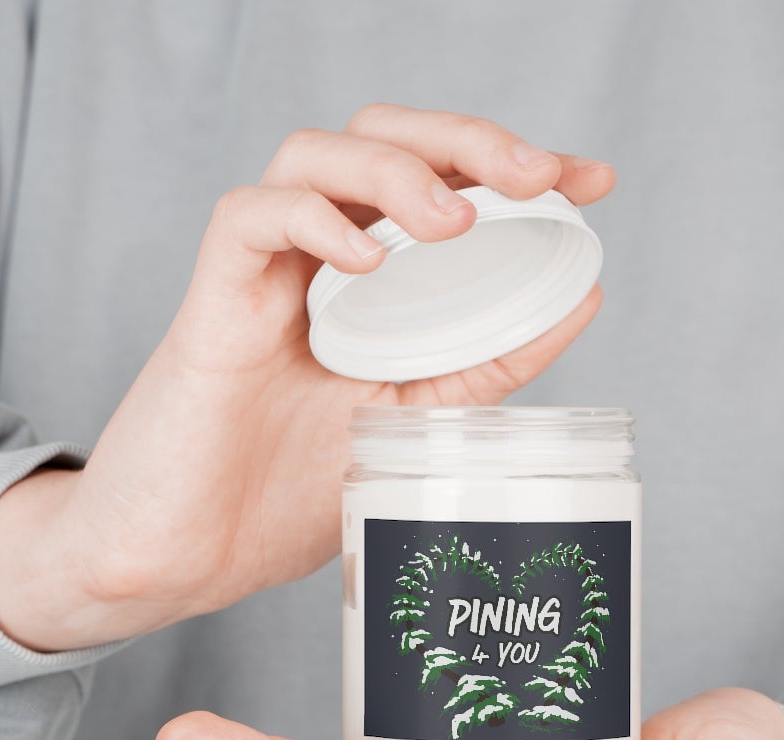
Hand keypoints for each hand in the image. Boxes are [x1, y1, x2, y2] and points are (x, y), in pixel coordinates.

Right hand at [0, 104, 614, 650]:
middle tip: (536, 174)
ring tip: (453, 222)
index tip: (591, 180)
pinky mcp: (213, 304)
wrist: (192, 556)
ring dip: (395, 170)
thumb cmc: (285, 494)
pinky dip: (311, 221)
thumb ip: (484, 364)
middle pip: (383, 139)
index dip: (514, 164)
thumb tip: (578, 304)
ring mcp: (263, 279)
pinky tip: (364, 259)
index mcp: (369, 288)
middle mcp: (317, 265)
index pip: (440, 185)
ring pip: (316, 156)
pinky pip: (249, 222)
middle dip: (467, 140)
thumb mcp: (415, 423)